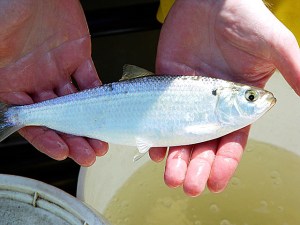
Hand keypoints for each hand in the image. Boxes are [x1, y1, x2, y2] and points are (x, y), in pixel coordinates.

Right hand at [0, 0, 107, 165]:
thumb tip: (0, 111)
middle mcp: (36, 82)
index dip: (46, 139)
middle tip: (88, 154)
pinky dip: (98, 97)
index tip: (61, 152)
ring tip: (101, 141)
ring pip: (77, 105)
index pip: (30, 121)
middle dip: (73, 138)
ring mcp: (57, 71)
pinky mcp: (77, 59)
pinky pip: (90, 82)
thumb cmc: (8, 8)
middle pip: (58, 118)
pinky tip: (106, 110)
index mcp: (12, 84)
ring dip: (90, 123)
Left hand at [150, 0, 299, 195]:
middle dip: (197, 167)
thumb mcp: (272, 43)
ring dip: (175, 158)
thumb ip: (293, 67)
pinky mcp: (168, 87)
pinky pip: (160, 116)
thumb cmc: (243, 17)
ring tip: (170, 176)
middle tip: (188, 185)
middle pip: (204, 144)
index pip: (232, 140)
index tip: (215, 181)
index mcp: (237, 104)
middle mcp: (211, 106)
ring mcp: (188, 99)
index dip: (224, 162)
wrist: (209, 0)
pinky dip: (156, 134)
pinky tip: (154, 150)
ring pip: (181, 135)